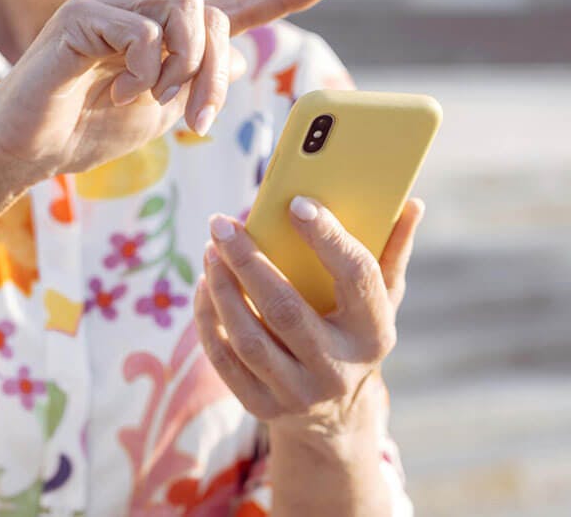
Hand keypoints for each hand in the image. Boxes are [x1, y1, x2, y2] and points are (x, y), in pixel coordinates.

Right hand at [0, 0, 335, 180]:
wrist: (28, 152)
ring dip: (185, 67)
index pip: (227, 7)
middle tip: (200, 120)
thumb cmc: (85, 132)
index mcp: (160, 37)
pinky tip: (120, 92)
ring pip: (183, 10)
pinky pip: (143, 30)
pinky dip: (145, 70)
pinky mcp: (81, 16)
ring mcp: (109, 9)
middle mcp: (139, 13)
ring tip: (155, 102)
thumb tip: (238, 63)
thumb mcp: (156, 115)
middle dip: (215, 69)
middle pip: (210, 10)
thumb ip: (196, 86)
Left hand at [195, 197, 424, 441]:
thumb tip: (412, 204)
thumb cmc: (354, 333)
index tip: (296, 203)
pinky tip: (205, 284)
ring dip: (222, 288)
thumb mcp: (381, 299)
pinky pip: (224, 360)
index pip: (356, 278)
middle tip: (222, 224)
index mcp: (374, 333)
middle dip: (249, 261)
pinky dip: (208, 318)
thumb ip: (392, 251)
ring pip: (249, 338)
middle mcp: (338, 369)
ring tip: (211, 250)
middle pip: (286, 310)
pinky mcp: (262, 407)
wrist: (336, 413)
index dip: (327, 238)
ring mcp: (298, 394)